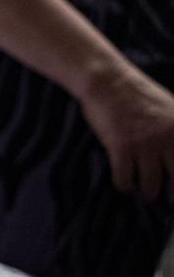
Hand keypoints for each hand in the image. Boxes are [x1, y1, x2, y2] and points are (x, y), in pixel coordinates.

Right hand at [79, 68, 173, 201]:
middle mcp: (168, 140)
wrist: (109, 82)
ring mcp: (144, 145)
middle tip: (159, 194)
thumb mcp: (172, 107)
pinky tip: (123, 182)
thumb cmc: (138, 93)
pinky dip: (123, 185)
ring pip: (150, 185)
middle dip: (167, 192)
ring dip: (145, 192)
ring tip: (140, 190)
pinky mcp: (120, 148)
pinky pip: (124, 179)